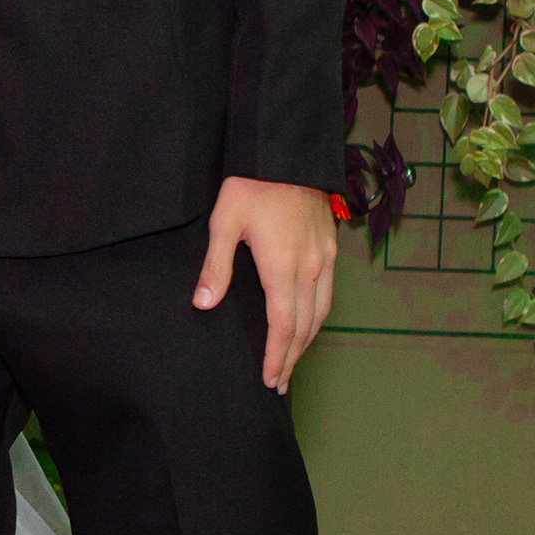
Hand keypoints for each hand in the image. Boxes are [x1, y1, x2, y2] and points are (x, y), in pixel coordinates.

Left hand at [194, 177, 338, 393]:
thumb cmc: (251, 185)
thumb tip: (204, 304)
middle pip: (305, 326)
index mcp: (282, 265)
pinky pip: (328, 292)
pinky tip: (306, 323)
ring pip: (321, 311)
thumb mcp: (224, 221)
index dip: (278, 356)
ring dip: (307, 340)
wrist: (287, 152)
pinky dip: (317, 316)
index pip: (283, 325)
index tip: (271, 379)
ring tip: (293, 361)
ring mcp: (324, 257)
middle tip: (280, 382)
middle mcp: (310, 267)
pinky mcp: (330, 247)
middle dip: (292, 357)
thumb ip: (216, 266)